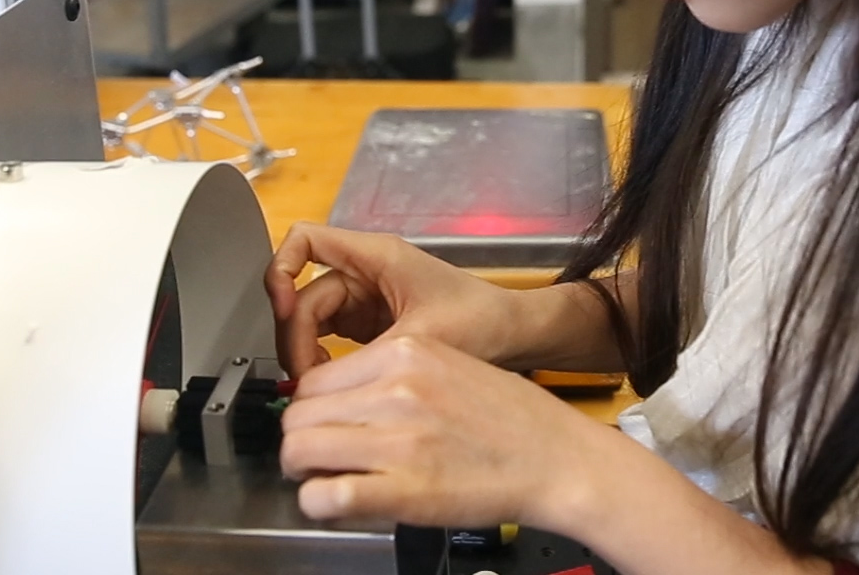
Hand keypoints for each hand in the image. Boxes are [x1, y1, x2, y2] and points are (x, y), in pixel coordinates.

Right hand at [264, 223, 523, 379]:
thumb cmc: (483, 320)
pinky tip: (335, 384)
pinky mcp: (370, 327)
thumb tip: (320, 386)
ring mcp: (365, 300)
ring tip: (319, 386)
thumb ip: (368, 357)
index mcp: (376, 256)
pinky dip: (323, 362)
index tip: (279, 306)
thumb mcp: (423, 337)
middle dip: (294, 335)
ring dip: (305, 352)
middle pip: (301, 294)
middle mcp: (364, 273)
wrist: (515, 336)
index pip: (305, 240)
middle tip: (305, 378)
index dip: (281, 268)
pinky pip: (328, 339)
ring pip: (310, 321)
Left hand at [279, 334, 615, 528]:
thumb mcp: (451, 366)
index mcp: (406, 352)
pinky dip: (319, 505)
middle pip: (299, 415)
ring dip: (305, 473)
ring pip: (300, 451)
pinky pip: (323, 496)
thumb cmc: (514, 420)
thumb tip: (340, 398)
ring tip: (329, 481)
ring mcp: (397, 440)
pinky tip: (339, 504)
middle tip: (321, 460)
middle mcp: (396, 389)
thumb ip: (393, 376)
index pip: (315, 379)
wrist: (559, 459)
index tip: (323, 426)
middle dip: (302, 441)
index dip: (312, 410)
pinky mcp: (402, 489)